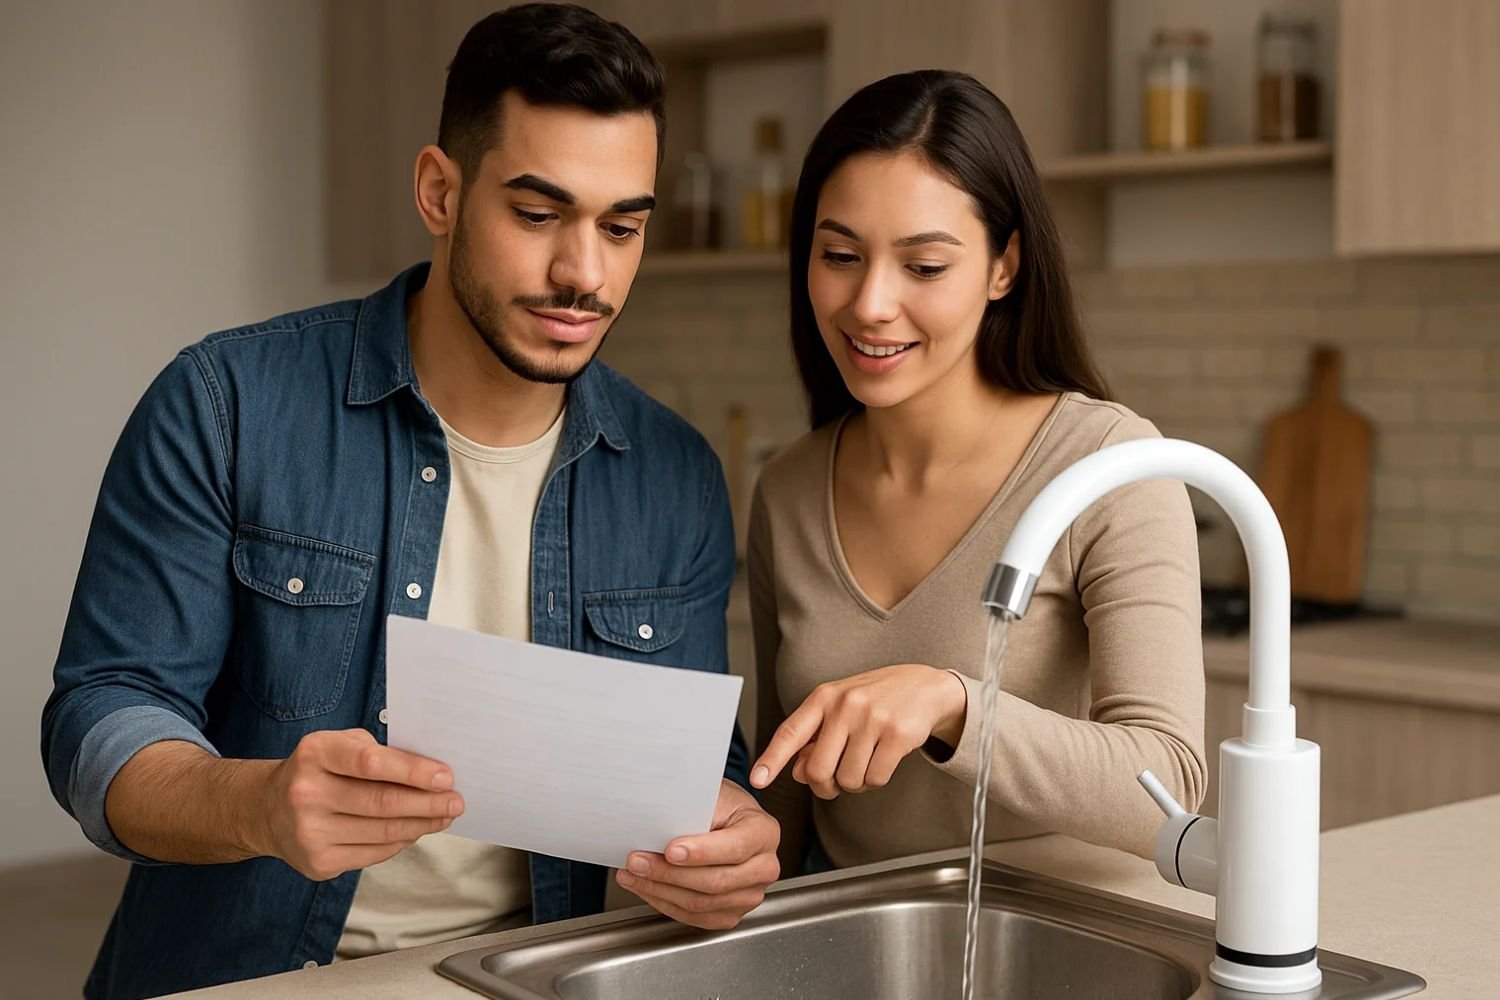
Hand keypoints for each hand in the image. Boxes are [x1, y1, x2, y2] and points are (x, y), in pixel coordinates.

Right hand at [255, 729, 463, 880]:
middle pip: (382, 803)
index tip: (445, 777)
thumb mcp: (340, 744)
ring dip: (422, 825)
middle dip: (428, 803)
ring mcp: (309, 833)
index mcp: (315, 754)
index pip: (371, 764)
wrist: (268, 811)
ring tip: (444, 816)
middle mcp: (306, 794)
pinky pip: (374, 853)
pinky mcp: (318, 863)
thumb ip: (379, 753)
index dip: (413, 772)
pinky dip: (401, 841)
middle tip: (456, 801)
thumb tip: (432, 774)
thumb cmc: (318, 770)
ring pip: (383, 832)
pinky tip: (416, 830)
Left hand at [615, 779, 779, 929]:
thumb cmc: (719, 805)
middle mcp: (763, 867)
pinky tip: (646, 887)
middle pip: (715, 881)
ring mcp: (749, 895)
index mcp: (763, 832)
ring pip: (701, 903)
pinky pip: (694, 917)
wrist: (726, 820)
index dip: (701, 852)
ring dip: (660, 890)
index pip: (735, 848)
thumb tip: (655, 823)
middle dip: (669, 873)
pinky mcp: (730, 913)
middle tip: (638, 861)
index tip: (670, 850)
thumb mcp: (711, 795)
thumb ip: (692, 810)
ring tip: (633, 874)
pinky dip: (664, 903)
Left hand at [749, 664, 966, 798]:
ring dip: (855, 783)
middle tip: (836, 782)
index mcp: (824, 697)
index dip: (772, 759)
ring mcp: (872, 719)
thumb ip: (816, 738)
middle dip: (825, 786)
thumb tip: (797, 772)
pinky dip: (875, 781)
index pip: (790, 732)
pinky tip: (882, 762)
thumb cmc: (876, 699)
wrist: (926, 686)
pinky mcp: (898, 734)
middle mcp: (845, 705)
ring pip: (848, 779)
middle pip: (818, 769)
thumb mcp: (840, 709)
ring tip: (865, 763)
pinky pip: (875, 779)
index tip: (757, 780)